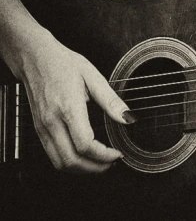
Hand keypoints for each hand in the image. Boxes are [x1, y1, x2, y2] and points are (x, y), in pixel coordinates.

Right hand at [14, 28, 131, 172]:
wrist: (34, 58)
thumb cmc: (63, 64)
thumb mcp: (93, 77)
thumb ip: (111, 101)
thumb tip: (128, 118)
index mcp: (68, 108)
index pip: (85, 145)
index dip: (104, 155)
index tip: (118, 153)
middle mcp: (52, 122)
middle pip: (71, 160)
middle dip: (95, 168)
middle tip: (112, 162)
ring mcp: (43, 128)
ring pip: (59, 162)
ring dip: (82, 169)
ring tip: (100, 162)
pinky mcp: (39, 129)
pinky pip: (52, 155)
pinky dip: (69, 162)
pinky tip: (84, 156)